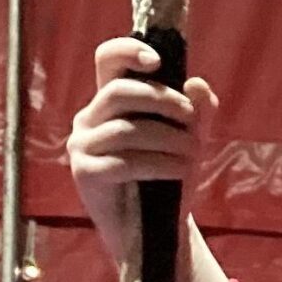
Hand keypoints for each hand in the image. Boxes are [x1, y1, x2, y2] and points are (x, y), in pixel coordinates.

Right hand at [67, 35, 218, 277]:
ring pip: (128, 130)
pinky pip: (126, 162)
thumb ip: (198, 114)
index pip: (107, 61)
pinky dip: (161, 164)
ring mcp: (82, 146)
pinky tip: (181, 171)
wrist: (156, 230)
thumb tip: (198, 84)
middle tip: (191, 119)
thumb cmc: (168, 179)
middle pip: (119, 92)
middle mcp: (90, 118)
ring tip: (195, 155)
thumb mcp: (189, 142)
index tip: (156, 60)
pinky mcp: (86, 174)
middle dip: (162, 101)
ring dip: (170, 140)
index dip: (127, 51)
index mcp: (111, 102)